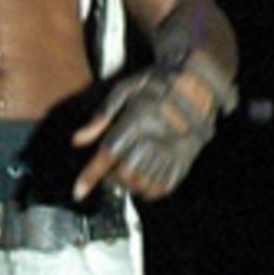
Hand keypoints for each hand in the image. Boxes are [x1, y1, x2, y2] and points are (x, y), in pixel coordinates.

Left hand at [71, 62, 217, 201]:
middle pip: (125, 173)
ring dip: (128, 184)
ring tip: (124, 172)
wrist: (197, 82)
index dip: (91, 175)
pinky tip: (143, 177)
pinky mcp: (185, 161)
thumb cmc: (156, 83)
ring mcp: (173, 152)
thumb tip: (77, 140)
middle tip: (108, 168)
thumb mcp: (125, 88)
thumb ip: (101, 115)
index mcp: (138, 120)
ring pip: (144, 184)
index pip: (108, 153)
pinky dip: (148, 190)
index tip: (78, 192)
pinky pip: (163, 187)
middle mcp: (156, 139)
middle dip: (111, 177)